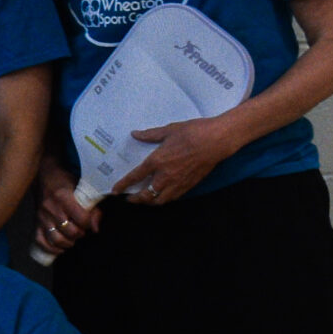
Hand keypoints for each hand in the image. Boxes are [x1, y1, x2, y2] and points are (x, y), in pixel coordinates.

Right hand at [32, 160, 98, 257]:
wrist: (44, 175)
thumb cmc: (65, 180)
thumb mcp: (81, 187)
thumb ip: (91, 206)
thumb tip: (96, 227)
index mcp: (63, 197)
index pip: (82, 219)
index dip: (89, 223)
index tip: (90, 222)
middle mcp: (51, 208)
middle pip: (70, 231)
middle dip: (80, 234)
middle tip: (82, 230)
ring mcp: (42, 217)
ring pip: (56, 239)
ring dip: (68, 243)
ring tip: (73, 239)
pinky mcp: (35, 222)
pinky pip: (40, 240)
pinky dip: (50, 248)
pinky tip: (59, 247)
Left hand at [112, 114, 241, 205]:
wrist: (217, 140)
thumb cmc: (193, 132)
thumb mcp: (169, 130)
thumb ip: (150, 135)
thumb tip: (135, 134)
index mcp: (157, 161)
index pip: (135, 177)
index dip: (123, 185)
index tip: (115, 191)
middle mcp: (165, 176)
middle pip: (146, 195)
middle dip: (135, 199)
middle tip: (129, 198)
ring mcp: (178, 183)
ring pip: (160, 200)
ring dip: (149, 202)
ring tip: (144, 200)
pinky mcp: (190, 185)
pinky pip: (173, 198)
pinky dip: (164, 199)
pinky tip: (162, 196)